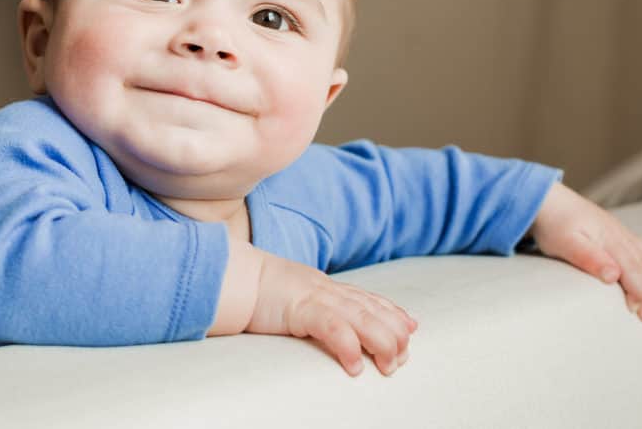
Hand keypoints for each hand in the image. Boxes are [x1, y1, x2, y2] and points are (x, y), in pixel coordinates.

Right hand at [245, 252, 417, 376]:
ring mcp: (314, 296)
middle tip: (403, 358)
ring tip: (390, 365)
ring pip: (361, 317)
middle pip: (372, 309)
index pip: (368, 298)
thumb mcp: (294, 298)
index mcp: (326, 287)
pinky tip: (355, 365)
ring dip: (381, 342)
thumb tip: (333, 327)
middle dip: (394, 333)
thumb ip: (315, 308)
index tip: (411, 328)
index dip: (393, 313)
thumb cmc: (257, 292)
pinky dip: (347, 345)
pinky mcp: (299, 307)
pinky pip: (330, 326)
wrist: (230, 276)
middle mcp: (326, 289)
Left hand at [528, 182, 641, 321]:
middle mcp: (621, 235)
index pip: (635, 271)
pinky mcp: (617, 233)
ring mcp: (621, 233)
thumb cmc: (554, 223)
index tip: (636, 311)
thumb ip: (590, 258)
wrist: (547, 200)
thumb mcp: (566, 243)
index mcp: (610, 240)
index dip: (639, 293)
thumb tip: (613, 276)